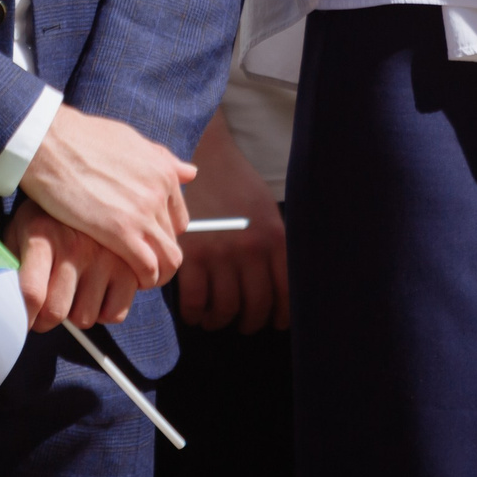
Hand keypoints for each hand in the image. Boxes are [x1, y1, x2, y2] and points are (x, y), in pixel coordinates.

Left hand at [8, 199, 140, 331]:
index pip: (31, 293)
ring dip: (76, 312)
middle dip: (45, 319)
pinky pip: (114, 315)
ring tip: (73, 291)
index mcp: (42, 235)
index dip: (22, 317)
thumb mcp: (20, 229)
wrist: (88, 186)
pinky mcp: (131, 268)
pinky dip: (104, 311)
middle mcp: (76, 246)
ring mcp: (106, 257)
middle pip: (56, 312)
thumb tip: (8, 302)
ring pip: (85, 318)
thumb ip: (11, 264)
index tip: (20, 322)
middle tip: (44, 308)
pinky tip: (97, 292)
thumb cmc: (47, 218)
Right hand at [16, 105, 193, 290]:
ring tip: (138, 279)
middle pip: (172, 239)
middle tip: (136, 263)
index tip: (144, 241)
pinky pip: (148, 267)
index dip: (161, 233)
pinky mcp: (120, 230)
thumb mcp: (129, 140)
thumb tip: (191, 172)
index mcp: (163, 172)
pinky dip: (143, 279)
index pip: (179, 218)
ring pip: (169, 258)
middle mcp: (159, 192)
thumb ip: (161, 159)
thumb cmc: (80, 138)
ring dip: (158, 273)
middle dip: (157, 254)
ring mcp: (142, 212)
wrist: (49, 141)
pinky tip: (127, 279)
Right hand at [174, 116, 289, 334]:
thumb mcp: (266, 210)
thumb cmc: (235, 183)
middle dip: (249, 322)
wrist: (201, 154)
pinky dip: (195, 313)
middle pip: (256, 306)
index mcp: (274, 239)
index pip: (286, 294)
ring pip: (225, 308)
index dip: (280, 316)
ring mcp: (220, 253)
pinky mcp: (191, 253)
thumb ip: (274, 246)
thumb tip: (277, 286)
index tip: (273, 321)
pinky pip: (195, 300)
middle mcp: (251, 250)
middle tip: (242, 322)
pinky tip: (195, 312)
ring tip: (215, 319)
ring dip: (220, 321)